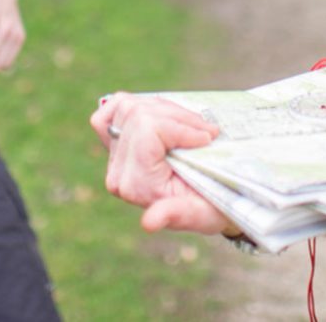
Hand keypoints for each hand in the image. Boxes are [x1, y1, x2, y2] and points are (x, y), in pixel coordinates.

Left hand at [91, 94, 228, 233]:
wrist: (213, 200)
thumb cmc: (213, 207)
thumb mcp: (203, 213)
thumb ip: (176, 214)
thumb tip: (148, 223)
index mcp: (137, 187)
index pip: (148, 129)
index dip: (181, 127)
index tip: (207, 139)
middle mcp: (118, 174)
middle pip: (137, 113)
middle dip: (178, 117)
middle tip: (206, 132)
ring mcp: (113, 157)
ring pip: (129, 105)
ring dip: (167, 109)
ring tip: (192, 126)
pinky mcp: (114, 143)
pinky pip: (112, 108)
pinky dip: (138, 103)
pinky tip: (162, 117)